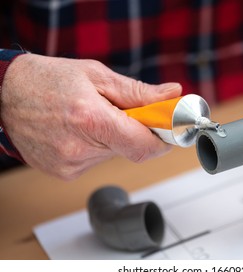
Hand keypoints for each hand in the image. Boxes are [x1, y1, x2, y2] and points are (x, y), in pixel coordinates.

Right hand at [1, 54, 181, 179]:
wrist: (3, 95)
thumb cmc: (47, 79)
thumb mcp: (97, 75)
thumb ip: (139, 92)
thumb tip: (172, 95)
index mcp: (90, 119)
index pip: (143, 145)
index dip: (162, 140)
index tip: (169, 131)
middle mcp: (79, 148)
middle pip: (131, 149)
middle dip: (135, 131)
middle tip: (122, 112)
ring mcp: (70, 164)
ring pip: (114, 155)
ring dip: (113, 138)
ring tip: (91, 118)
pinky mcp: (63, 172)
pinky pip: (96, 161)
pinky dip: (96, 146)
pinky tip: (78, 131)